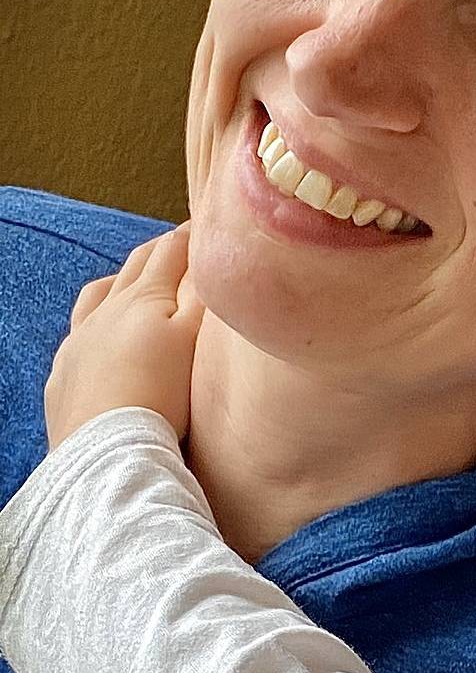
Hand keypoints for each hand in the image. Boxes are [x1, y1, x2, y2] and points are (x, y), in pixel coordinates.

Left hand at [45, 223, 204, 448]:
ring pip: (98, 295)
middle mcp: (106, 311)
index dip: (191, 235)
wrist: (108, 450)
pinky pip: (77, 334)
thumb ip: (204, 300)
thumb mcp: (195, 343)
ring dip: (119, 281)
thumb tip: (214, 263)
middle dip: (159, 250)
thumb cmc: (160, 397)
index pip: (171, 252)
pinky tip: (99, 337)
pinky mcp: (65, 373)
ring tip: (131, 281)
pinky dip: (93, 323)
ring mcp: (80, 341)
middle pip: (135, 267)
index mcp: (144, 299)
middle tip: (179, 243)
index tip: (208, 222)